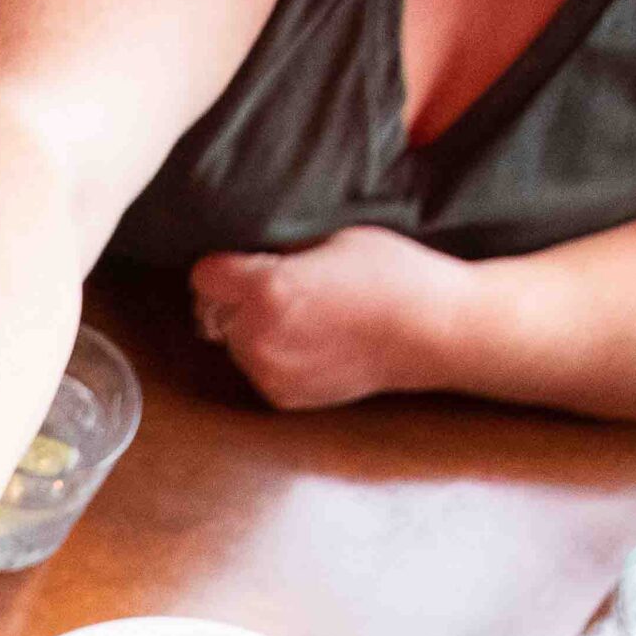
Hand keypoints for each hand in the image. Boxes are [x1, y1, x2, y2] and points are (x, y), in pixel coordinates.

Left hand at [190, 227, 467, 409]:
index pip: (204, 276)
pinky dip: (271, 355)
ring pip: (232, 343)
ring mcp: (267, 371)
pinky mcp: (280, 396)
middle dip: (235, 300)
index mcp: (266, 290)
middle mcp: (257, 335)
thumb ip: (280, 249)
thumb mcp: (332, 239)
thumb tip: (251, 252)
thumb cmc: (391, 274)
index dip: (222, 266)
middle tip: (273, 289)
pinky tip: (310, 341)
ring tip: (299, 316)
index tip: (239, 263)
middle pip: (212, 312)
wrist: (431, 331)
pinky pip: (256, 369)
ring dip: (250, 330)